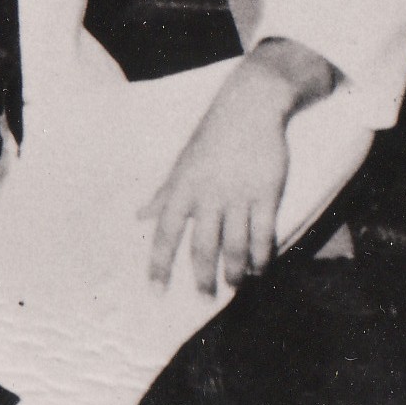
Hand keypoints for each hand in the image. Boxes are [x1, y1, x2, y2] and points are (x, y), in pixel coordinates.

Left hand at [141, 59, 295, 295]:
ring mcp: (238, 194)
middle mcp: (208, 193)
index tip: (156, 292)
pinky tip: (259, 269)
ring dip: (233, 272)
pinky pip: (264, 235)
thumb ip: (163, 194)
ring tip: (233, 286)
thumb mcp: (182, 162)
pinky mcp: (267, 193)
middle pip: (202, 247)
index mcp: (183, 186)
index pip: (165, 231)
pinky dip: (261, 257)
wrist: (249, 106)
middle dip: (202, 278)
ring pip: (235, 246)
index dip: (159, 263)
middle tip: (204, 298)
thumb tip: (139, 216)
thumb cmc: (212, 135)